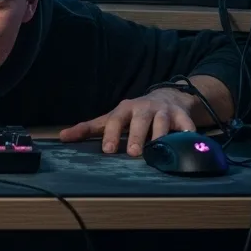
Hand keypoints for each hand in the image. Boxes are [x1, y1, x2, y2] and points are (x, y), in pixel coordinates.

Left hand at [59, 88, 195, 155]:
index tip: (108, 150)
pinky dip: (188, 134)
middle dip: (137, 136)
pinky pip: (187, 126)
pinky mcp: (183, 117)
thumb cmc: (133, 114)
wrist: (168, 97)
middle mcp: (145, 109)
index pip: (116, 121)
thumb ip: (88, 128)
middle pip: (141, 121)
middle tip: (133, 153)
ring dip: (162, 136)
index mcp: (125, 109)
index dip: (111, 134)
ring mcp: (165, 112)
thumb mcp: (111, 118)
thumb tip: (61, 137)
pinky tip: (188, 143)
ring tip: (159, 150)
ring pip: (164, 123)